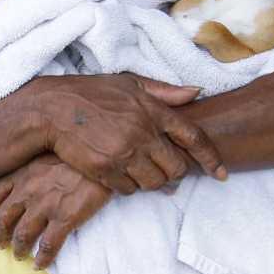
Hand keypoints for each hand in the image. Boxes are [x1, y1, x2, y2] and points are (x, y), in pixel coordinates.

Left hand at [0, 155, 110, 267]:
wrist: (101, 157)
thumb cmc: (77, 154)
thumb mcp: (48, 154)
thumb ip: (34, 168)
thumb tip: (27, 180)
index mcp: (23, 174)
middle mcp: (29, 191)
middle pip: (4, 219)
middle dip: (0, 236)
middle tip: (2, 245)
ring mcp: (46, 206)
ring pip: (22, 235)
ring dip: (19, 249)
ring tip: (20, 256)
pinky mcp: (65, 218)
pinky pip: (48, 246)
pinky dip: (42, 259)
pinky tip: (40, 266)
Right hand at [27, 74, 225, 195]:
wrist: (52, 109)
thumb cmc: (92, 93)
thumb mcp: (130, 83)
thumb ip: (165, 91)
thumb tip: (197, 91)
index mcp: (153, 110)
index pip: (193, 138)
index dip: (211, 158)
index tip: (220, 173)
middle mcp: (142, 133)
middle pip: (176, 168)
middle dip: (174, 173)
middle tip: (165, 171)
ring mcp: (124, 153)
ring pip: (154, 183)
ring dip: (152, 182)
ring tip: (142, 173)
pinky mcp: (105, 170)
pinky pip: (129, 190)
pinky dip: (128, 187)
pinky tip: (120, 174)